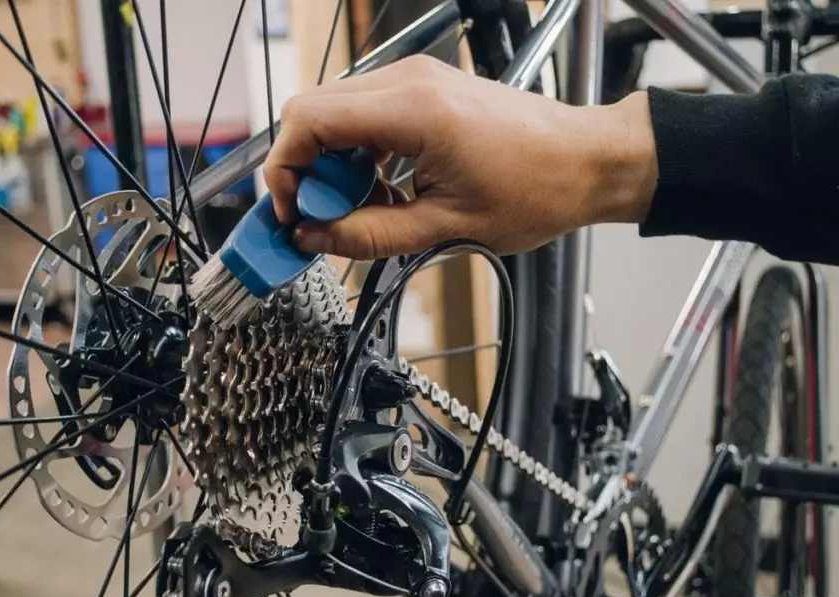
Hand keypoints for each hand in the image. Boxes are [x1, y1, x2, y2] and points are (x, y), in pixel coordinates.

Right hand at [263, 55, 657, 259]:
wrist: (589, 161)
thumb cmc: (538, 189)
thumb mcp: (446, 228)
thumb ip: (369, 235)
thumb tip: (313, 238)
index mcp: (413, 110)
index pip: (308, 120)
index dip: (286, 171)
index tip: (293, 214)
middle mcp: (407, 80)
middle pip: (312, 112)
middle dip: (305, 170)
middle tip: (323, 219)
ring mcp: (414, 79)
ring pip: (335, 114)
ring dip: (332, 166)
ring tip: (363, 210)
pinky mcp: (423, 91)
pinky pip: (364, 117)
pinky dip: (358, 156)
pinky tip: (383, 192)